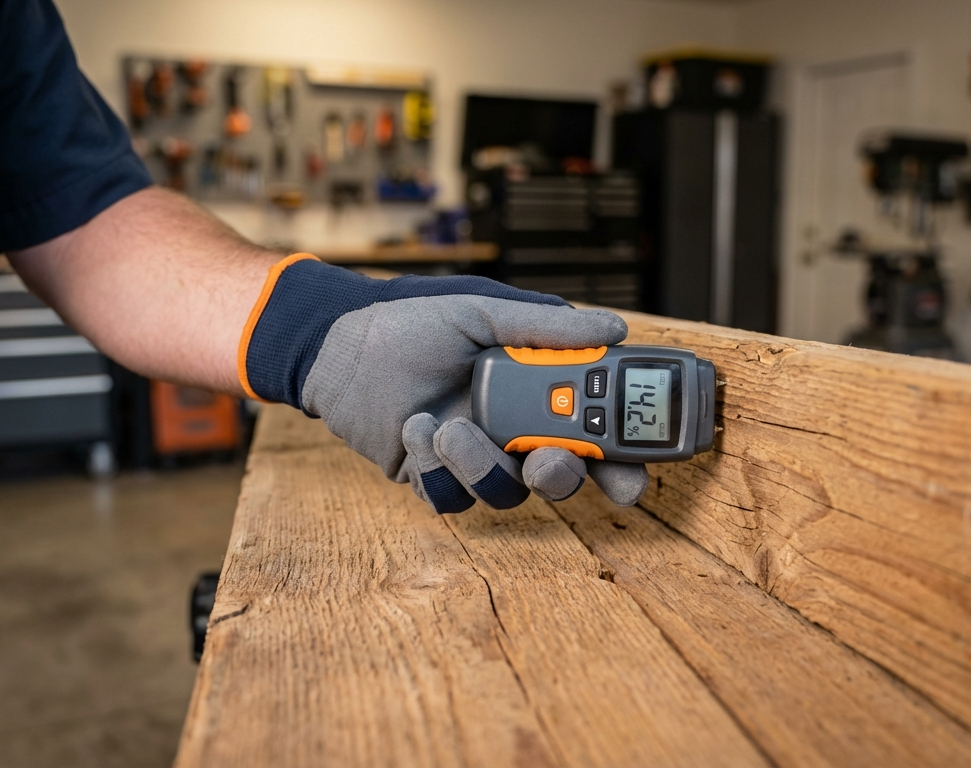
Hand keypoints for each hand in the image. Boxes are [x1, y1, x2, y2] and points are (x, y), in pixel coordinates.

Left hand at [239, 255, 649, 513]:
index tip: (630, 477)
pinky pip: (450, 499)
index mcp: (536, 393)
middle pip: (559, 477)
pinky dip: (435, 470)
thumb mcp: (481, 312)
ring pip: (504, 494)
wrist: (340, 344)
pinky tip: (415, 430)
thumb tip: (614, 331)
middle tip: (544, 462)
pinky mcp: (431, 479)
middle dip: (560, 477)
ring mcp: (472, 458)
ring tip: (449, 429)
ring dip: (482, 467)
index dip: (620, 463)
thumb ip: (545, 328)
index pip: (593, 435)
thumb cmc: (412, 323)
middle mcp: (510, 431)